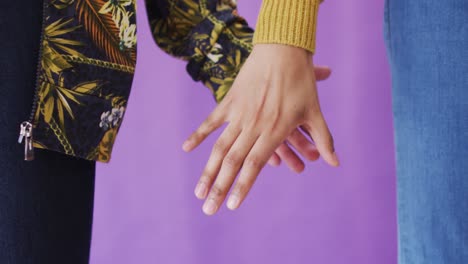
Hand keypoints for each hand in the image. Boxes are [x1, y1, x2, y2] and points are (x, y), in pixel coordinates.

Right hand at [183, 44, 338, 214]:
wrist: (283, 49)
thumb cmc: (302, 82)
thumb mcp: (315, 112)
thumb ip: (323, 141)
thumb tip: (335, 164)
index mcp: (274, 130)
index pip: (254, 166)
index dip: (243, 187)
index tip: (231, 206)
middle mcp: (254, 126)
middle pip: (233, 162)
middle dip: (219, 187)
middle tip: (207, 209)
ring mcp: (239, 114)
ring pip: (220, 147)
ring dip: (207, 170)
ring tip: (197, 192)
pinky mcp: (229, 101)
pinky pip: (211, 121)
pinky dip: (198, 135)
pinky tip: (185, 149)